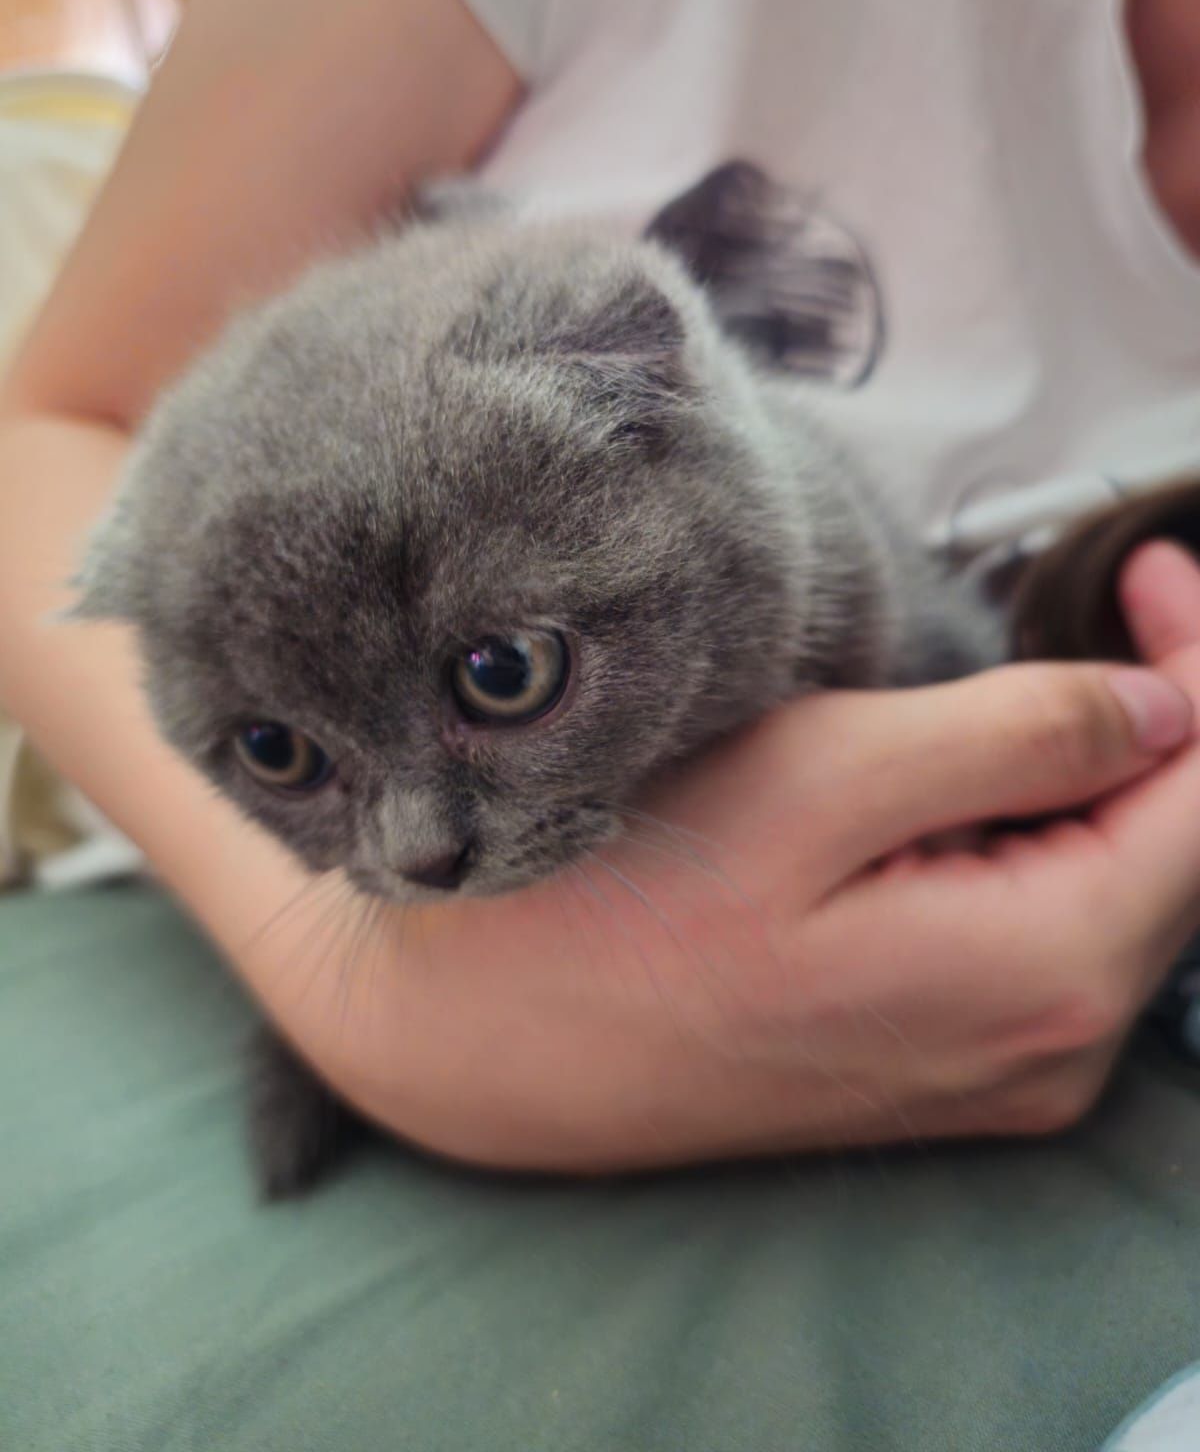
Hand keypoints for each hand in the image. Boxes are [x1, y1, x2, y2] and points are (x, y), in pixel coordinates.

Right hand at [322, 544, 1199, 1170]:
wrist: (488, 1043)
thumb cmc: (624, 901)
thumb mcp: (819, 779)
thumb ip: (1017, 740)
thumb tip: (1165, 711)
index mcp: (1045, 973)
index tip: (1148, 571)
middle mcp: (1049, 1054)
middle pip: (1176, 856)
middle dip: (1166, 717)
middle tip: (1116, 597)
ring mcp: (999, 1076)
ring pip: (1119, 896)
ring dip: (1108, 778)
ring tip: (1036, 681)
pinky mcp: (945, 1073)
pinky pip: (1055, 942)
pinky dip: (1051, 842)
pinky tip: (984, 791)